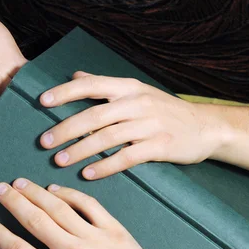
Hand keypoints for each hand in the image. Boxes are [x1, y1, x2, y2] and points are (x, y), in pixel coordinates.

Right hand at [0, 178, 187, 248]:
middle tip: (0, 189)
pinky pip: (89, 205)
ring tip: (21, 182)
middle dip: (13, 202)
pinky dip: (70, 194)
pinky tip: (55, 188)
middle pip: (34, 220)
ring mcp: (94, 238)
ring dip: (36, 192)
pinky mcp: (114, 230)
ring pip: (58, 207)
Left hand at [39, 72, 223, 179]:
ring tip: (60, 161)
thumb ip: (106, 85)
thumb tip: (76, 75)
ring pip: (107, 137)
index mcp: (129, 87)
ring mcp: (150, 124)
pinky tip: (88, 174)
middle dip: (66, 129)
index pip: (92, 85)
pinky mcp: (161, 146)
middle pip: (94, 115)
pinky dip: (106, 166)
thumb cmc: (165, 109)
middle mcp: (138, 103)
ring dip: (80, 150)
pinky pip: (127, 157)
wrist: (206, 127)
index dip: (65, 92)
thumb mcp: (138, 91)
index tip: (42, 102)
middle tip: (44, 142)